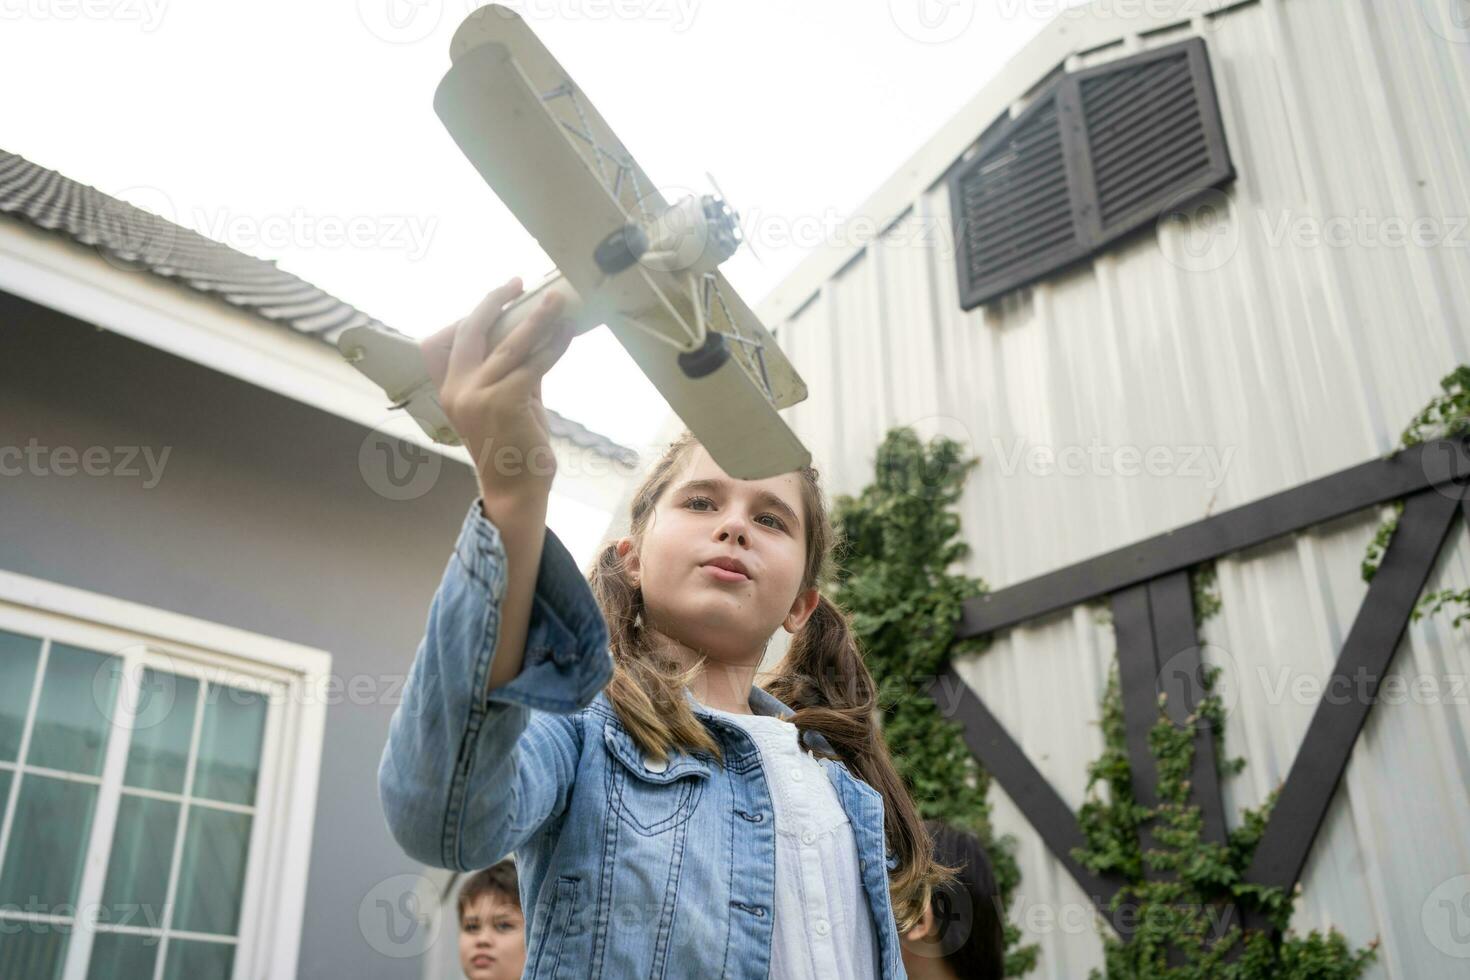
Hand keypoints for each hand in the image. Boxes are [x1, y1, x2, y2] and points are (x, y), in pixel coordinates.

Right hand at [419, 277, 576, 503]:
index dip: (476, 312)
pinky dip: (553, 347)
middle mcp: (457, 390)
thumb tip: (533, 339)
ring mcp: (477, 396)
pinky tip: (567, 334)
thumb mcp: (508, 403)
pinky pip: (533, 365)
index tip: (501, 293)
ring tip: (557, 301)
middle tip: (518, 283)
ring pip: (510, 344)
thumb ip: (514, 372)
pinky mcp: (504, 402)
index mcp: (450, 389)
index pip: (452, 339)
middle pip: (472, 331)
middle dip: (494, 300)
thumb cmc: (513, 449)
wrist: (516, 490)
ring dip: (537, 318)